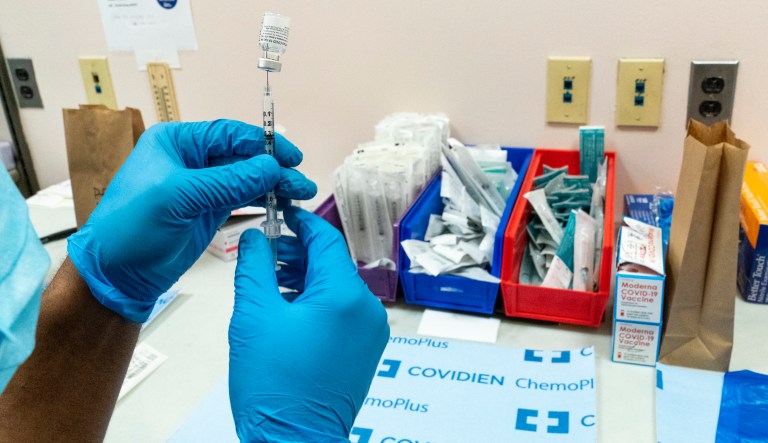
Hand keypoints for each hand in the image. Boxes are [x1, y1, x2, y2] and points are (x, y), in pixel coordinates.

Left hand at [67, 120, 316, 322]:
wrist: (117, 273)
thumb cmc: (133, 227)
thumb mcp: (179, 197)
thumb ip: (228, 181)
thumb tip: (271, 167)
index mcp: (177, 142)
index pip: (228, 134)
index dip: (262, 143)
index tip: (291, 156)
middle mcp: (192, 159)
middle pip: (243, 156)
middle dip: (274, 168)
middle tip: (302, 183)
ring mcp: (203, 186)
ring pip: (247, 178)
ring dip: (274, 185)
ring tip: (301, 195)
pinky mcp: (210, 210)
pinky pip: (243, 198)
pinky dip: (264, 200)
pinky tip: (283, 204)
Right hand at [229, 206, 388, 440]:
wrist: (293, 441)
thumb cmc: (273, 385)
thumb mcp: (254, 316)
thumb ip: (254, 266)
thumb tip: (256, 236)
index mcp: (344, 295)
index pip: (325, 239)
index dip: (300, 222)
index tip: (278, 212)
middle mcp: (366, 309)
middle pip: (331, 263)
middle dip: (297, 253)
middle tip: (263, 252)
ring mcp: (370, 331)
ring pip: (336, 287)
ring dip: (304, 278)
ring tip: (268, 282)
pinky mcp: (365, 348)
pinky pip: (342, 311)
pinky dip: (316, 301)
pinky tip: (286, 307)